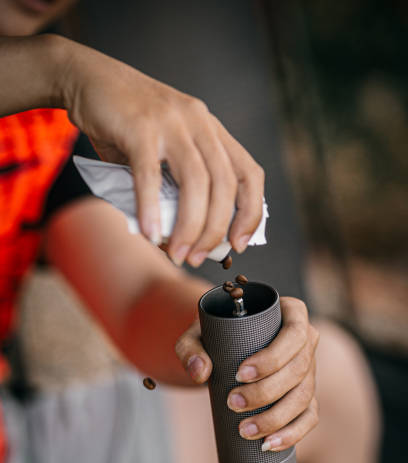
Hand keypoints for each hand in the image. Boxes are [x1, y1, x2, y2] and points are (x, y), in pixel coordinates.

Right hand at [59, 38, 263, 265]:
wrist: (88, 79)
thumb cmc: (126, 126)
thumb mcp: (162, 153)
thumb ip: (175, 188)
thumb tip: (181, 239)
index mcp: (212, 131)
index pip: (249, 174)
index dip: (251, 213)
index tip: (239, 244)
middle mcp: (200, 123)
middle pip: (225, 184)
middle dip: (215, 230)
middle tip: (198, 258)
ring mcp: (172, 122)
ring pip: (196, 182)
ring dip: (190, 227)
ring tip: (177, 254)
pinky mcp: (140, 126)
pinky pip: (150, 175)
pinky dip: (152, 209)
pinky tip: (150, 235)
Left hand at [175, 297, 318, 450]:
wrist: (223, 346)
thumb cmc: (216, 334)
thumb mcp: (198, 333)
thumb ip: (190, 348)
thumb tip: (201, 372)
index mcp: (292, 314)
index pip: (294, 334)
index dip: (272, 358)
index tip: (240, 374)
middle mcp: (307, 340)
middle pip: (299, 369)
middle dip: (267, 392)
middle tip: (233, 403)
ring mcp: (309, 369)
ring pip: (304, 396)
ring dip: (276, 418)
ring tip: (245, 429)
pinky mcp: (306, 394)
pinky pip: (308, 416)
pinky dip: (292, 433)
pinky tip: (269, 444)